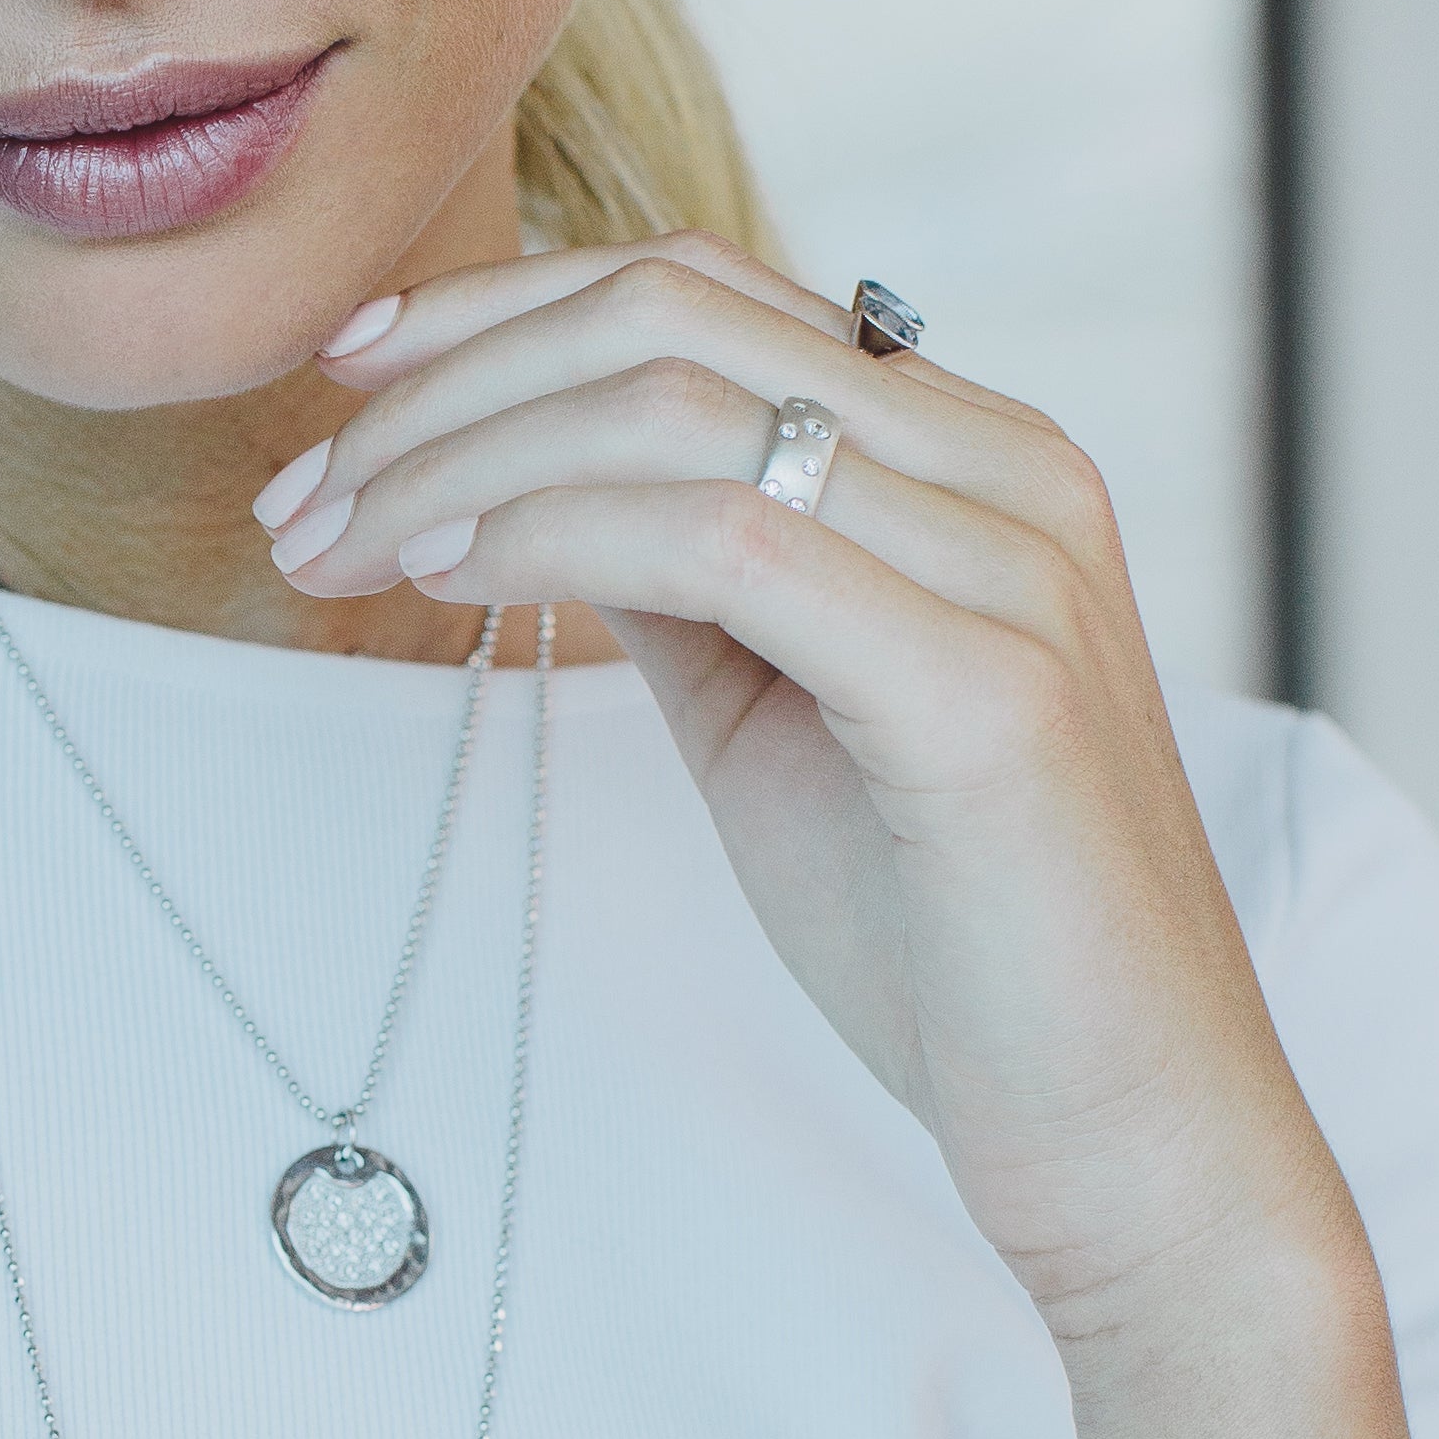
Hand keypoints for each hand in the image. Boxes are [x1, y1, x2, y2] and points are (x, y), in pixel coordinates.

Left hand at [258, 235, 1438, 1438]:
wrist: (1136, 1148)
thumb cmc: (953, 935)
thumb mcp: (780, 707)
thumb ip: (682, 571)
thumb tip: (517, 480)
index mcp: (971, 449)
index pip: (701, 290)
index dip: (504, 306)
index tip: (350, 371)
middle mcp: (1007, 467)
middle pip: (671, 316)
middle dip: (450, 379)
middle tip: (302, 488)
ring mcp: (1010, 564)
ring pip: (676, 410)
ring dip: (460, 460)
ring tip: (334, 540)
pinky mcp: (988, 686)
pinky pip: (725, 539)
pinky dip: (552, 533)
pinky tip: (443, 578)